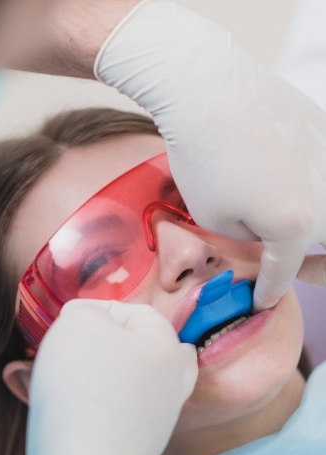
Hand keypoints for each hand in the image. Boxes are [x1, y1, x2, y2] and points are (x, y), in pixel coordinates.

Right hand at [13, 299, 196, 454]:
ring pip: (137, 384)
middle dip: (114, 344)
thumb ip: (86, 311)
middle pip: (148, 350)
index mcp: (167, 346)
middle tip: (84, 347)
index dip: (97, 310)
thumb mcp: (78, 322)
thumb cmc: (82, 382)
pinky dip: (104, 407)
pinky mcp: (142, 449)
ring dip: (108, 376)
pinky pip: (123, 416)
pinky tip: (79, 408)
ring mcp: (161, 419)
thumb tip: (87, 320)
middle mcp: (174, 382)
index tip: (67, 321)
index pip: (135, 312)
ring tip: (74, 377)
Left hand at [95, 0, 325, 309]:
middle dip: (319, 270)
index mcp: (297, 226)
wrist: (210, 91)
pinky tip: (293, 189)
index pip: (284, 273)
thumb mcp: (215, 219)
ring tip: (294, 229)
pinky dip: (314, 190)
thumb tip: (267, 234)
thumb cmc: (204, 158)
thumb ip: (250, 238)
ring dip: (317, 229)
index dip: (269, 292)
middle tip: (303, 272)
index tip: (260, 301)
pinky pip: (325, 175)